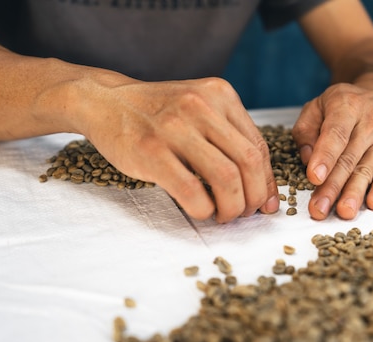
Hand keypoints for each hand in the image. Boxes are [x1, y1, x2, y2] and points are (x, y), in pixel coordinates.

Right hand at [77, 76, 278, 222]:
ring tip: (224, 215)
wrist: (105, 101)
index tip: (266, 202)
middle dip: (254, 197)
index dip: (267, 181)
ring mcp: (175, 127)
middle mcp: (201, 106)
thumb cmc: (158, 113)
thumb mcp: (200, 110)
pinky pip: (192, 191)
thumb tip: (263, 188)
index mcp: (220, 94)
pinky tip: (202, 211)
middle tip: (245, 213)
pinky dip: (204, 209)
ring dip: (232, 207)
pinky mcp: (151, 151)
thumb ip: (229, 139)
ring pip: (226, 178)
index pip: (258, 146)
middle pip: (248, 163)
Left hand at [292, 75, 372, 219]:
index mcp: (347, 106)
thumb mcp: (319, 106)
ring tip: (343, 212)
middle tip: (319, 209)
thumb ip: (306, 130)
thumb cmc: (345, 105)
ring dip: (354, 194)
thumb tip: (306, 159)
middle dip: (333, 186)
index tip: (314, 177)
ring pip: (366, 170)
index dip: (325, 156)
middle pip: (349, 159)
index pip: (336, 134)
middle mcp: (370, 122)